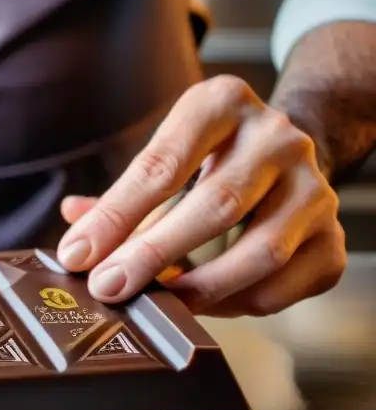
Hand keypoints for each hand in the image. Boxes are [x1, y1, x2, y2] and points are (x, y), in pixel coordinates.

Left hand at [55, 75, 346, 316]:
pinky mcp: (334, 235)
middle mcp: (276, 136)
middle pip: (215, 204)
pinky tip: (205, 305)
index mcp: (222, 103)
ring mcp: (313, 184)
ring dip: (202, 287)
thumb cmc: (207, 160)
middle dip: (153, 254)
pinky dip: (241, 303)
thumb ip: (119, 199)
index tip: (77, 255)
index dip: (115, 216)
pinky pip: (287, 282)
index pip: (161, 164)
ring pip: (261, 250)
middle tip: (108, 287)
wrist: (286, 155)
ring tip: (158, 305)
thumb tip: (74, 232)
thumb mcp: (164, 157)